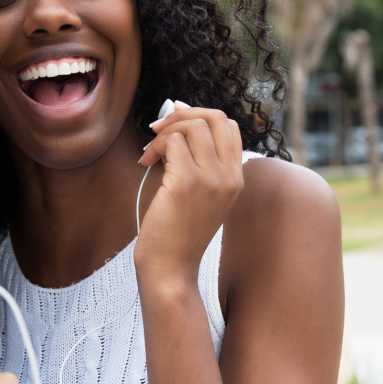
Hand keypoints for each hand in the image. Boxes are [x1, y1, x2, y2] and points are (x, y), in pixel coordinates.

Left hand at [136, 103, 243, 285]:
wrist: (171, 268)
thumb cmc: (177, 233)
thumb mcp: (200, 196)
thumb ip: (198, 162)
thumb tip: (177, 117)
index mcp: (236, 179)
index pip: (229, 127)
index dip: (201, 115)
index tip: (175, 120)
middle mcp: (230, 177)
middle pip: (215, 118)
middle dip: (182, 114)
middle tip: (158, 128)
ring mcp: (212, 179)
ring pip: (193, 126)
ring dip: (165, 132)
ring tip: (151, 153)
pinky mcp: (188, 183)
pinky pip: (173, 142)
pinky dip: (155, 146)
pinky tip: (146, 163)